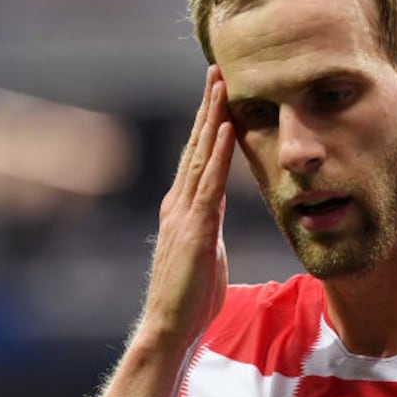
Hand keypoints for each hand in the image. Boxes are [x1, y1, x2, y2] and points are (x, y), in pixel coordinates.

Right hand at [140, 66, 235, 348]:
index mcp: (183, 208)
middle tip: (217, 70)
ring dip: (213, 117)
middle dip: (208, 107)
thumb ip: (209, 226)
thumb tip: (215, 211)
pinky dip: (219, 153)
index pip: (198, 157)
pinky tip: (227, 127)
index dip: (208, 123)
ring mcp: (185, 213)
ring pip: (201, 155)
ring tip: (222, 84)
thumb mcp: (205, 251)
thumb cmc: (189, 298)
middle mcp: (179, 203)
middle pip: (196, 146)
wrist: (169, 326)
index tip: (218, 93)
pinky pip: (210, 183)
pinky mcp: (196, 228)